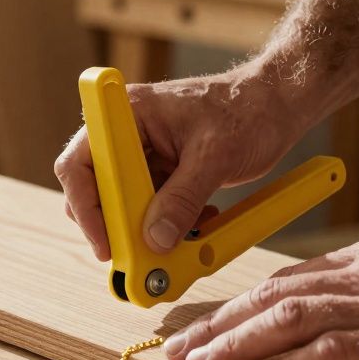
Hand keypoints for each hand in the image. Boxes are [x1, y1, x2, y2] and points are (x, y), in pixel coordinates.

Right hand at [55, 62, 305, 260]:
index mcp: (129, 114)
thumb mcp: (215, 157)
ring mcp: (143, 153)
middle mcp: (128, 132)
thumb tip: (156, 239)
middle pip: (95, 188)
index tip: (105, 242)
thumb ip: (183, 198)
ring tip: (173, 242)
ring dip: (143, 229)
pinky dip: (165, 224)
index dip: (85, 206)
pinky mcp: (160, 170)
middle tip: (134, 255)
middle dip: (115, 225)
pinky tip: (194, 225)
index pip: (81, 162)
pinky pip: (148, 206)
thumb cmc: (248, 110)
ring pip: (122, 203)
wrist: (277, 105)